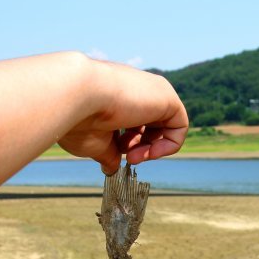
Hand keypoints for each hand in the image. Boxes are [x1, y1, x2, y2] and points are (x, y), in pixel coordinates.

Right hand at [57, 58, 187, 173]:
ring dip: (153, 149)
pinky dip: (170, 145)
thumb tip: (111, 168)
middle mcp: (137, 90)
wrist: (77, 94)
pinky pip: (181, 126)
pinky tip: (152, 152)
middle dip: (141, 147)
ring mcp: (153, 91)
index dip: (129, 144)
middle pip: (151, 125)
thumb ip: (108, 153)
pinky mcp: (167, 96)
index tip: (118, 153)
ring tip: (134, 157)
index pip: (133, 123)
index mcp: (119, 96)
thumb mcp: (95, 142)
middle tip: (128, 158)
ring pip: (166, 126)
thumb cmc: (80, 117)